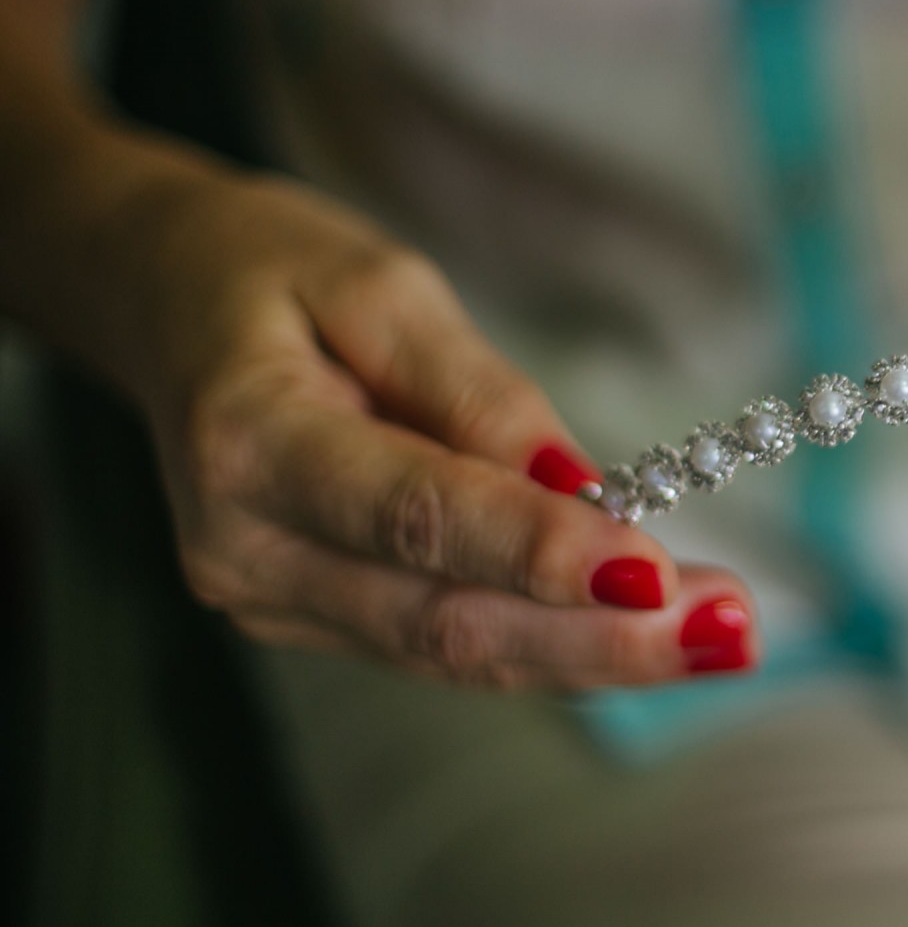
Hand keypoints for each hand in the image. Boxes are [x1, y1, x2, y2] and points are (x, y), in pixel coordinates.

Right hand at [83, 142, 756, 686]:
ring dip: (596, 654)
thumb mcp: (376, 283)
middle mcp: (248, 550)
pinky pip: (443, 643)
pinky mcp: (312, 617)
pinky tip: (649, 633)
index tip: (653, 570)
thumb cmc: (270, 272)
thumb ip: (473, 392)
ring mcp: (274, 600)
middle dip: (599, 636)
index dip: (537, 551)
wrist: (156, 301)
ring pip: (455, 654)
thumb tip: (575, 482)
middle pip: (446, 621)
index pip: (416, 517)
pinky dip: (551, 642)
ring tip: (723, 636)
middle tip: (731, 629)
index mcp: (250, 443)